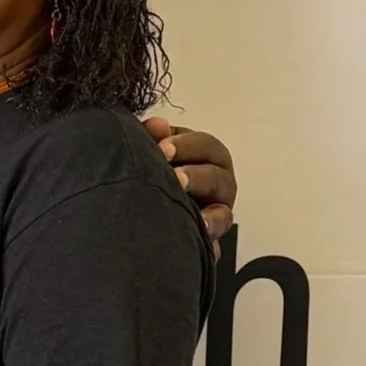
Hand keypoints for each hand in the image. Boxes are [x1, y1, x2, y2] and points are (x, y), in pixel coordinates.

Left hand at [143, 115, 235, 246]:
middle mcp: (218, 184)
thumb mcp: (155, 154)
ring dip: (205, 211)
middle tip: (174, 177)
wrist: (144, 218)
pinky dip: (207, 237)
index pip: (204, 146)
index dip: (185, 145)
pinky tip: (197, 234)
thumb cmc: (156, 177)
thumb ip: (154, 138)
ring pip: (221, 212)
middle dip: (195, 175)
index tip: (162, 147)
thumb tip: (156, 124)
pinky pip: (213, 240)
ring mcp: (217, 213)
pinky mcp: (209, 239)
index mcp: (206, 158)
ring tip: (186, 207)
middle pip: (216, 176)